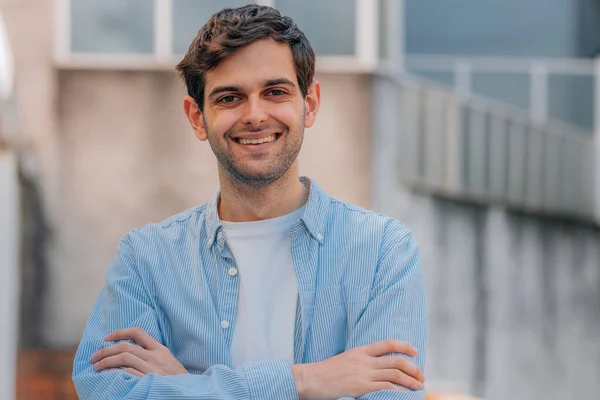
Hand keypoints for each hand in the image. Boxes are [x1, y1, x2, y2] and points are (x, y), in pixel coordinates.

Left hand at [90, 327, 187, 376]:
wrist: (188, 392)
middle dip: (106, 350)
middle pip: (126, 346)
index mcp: (161, 350)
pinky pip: (127, 373)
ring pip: (124, 358)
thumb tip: (130, 353)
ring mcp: (152, 369)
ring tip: (96, 367)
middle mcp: (156, 357)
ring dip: (106, 361)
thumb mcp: (169, 362)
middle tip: (94, 357)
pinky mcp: (148, 381)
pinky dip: (113, 373)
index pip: (139, 333)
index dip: (120, 332)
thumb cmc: (177, 380)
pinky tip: (106, 375)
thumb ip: (154, 356)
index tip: (106, 337)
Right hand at [292, 340, 423, 399]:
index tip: (415, 352)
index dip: (405, 346)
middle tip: (421, 376)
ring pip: (395, 374)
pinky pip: (386, 388)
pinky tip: (405, 395)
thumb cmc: (325, 372)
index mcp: (360, 350)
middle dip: (413, 368)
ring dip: (411, 381)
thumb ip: (360, 360)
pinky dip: (399, 391)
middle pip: (396, 361)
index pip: (388, 343)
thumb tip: (375, 366)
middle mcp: (364, 360)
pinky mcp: (362, 387)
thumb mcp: (345, 359)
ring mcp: (364, 373)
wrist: (311, 378)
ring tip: (418, 387)